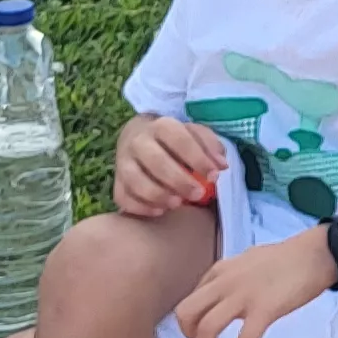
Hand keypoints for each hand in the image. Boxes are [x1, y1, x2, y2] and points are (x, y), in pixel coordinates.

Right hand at [113, 114, 227, 218]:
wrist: (138, 138)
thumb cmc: (174, 140)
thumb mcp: (195, 134)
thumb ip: (210, 146)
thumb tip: (221, 166)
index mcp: (161, 126)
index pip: (179, 140)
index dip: (198, 158)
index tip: (214, 175)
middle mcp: (138, 141)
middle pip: (156, 161)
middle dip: (179, 180)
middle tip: (199, 194)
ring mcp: (123, 162)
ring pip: (135, 180)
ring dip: (158, 195)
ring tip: (178, 204)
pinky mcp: (116, 182)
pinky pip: (122, 197)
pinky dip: (140, 207)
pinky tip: (159, 211)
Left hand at [168, 233, 336, 337]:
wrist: (314, 254)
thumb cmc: (285, 258)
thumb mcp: (247, 260)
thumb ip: (230, 276)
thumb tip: (222, 294)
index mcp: (221, 271)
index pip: (189, 298)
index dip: (190, 320)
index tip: (199, 330)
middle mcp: (226, 283)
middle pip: (186, 311)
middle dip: (188, 332)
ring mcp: (244, 296)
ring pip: (206, 327)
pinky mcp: (264, 310)